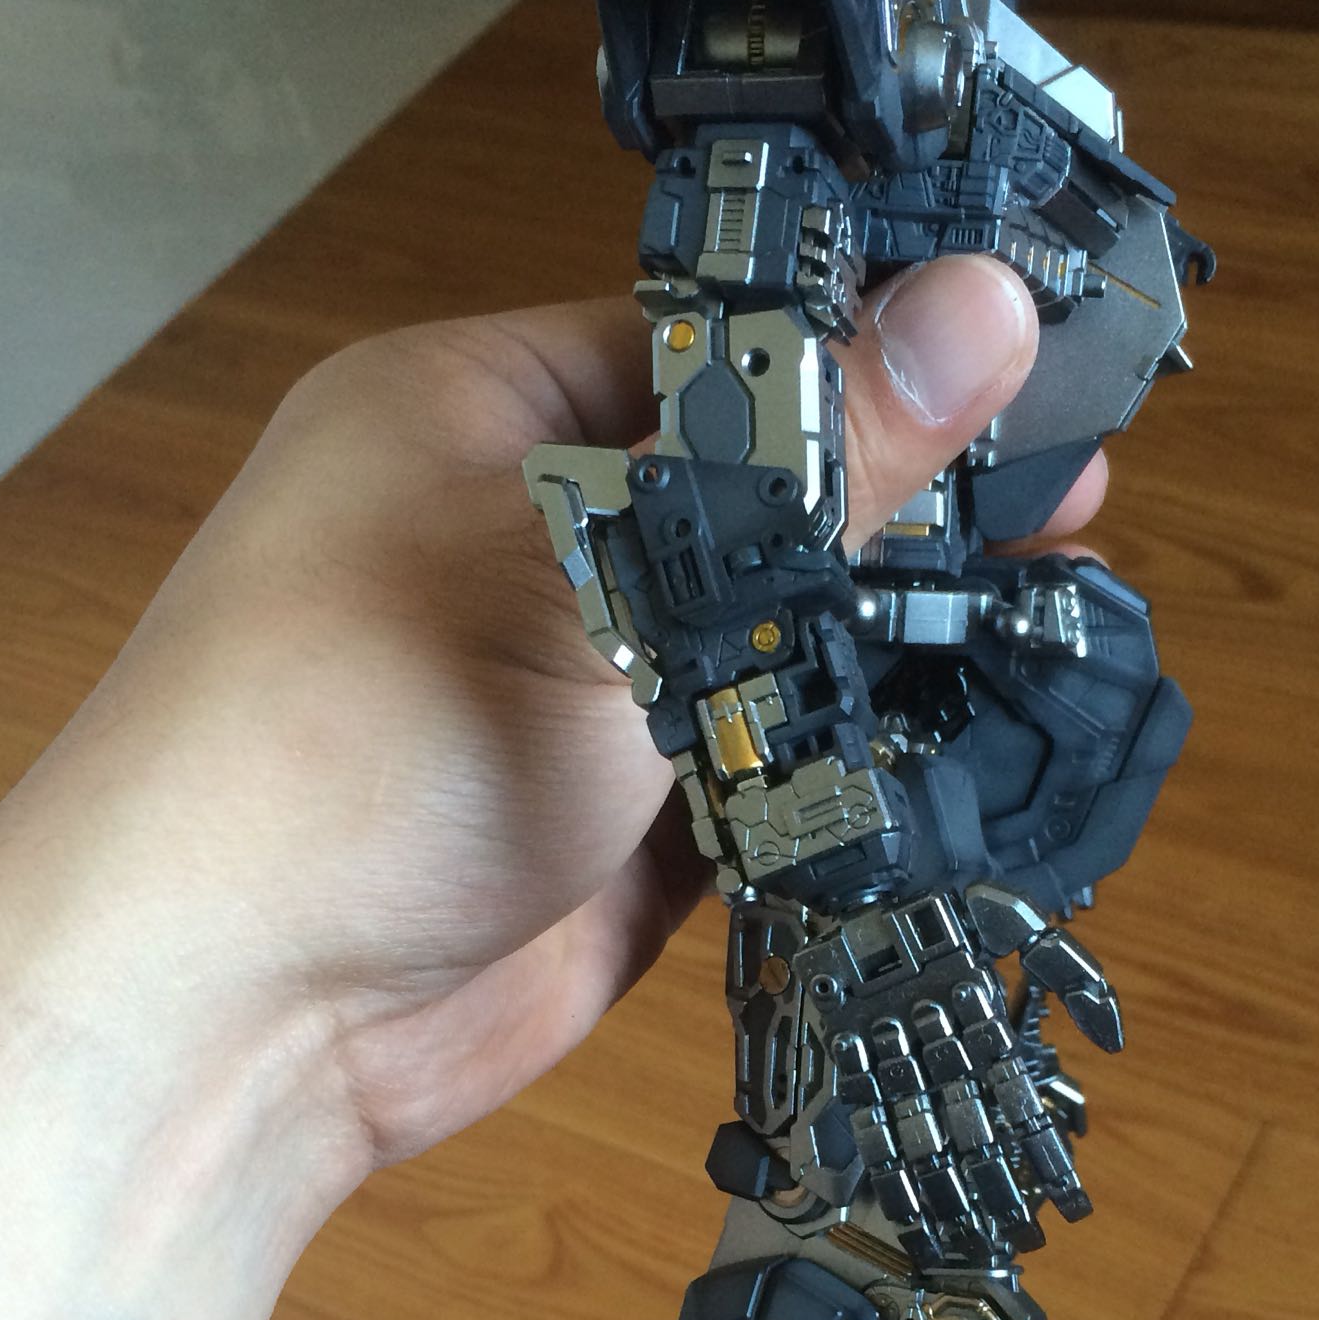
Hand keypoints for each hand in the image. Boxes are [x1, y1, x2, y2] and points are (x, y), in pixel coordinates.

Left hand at [19, 254, 1108, 1171]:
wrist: (237, 1017)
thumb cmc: (378, 730)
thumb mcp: (603, 575)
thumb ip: (802, 465)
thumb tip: (985, 302)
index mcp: (489, 410)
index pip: (711, 343)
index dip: (870, 350)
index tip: (1034, 360)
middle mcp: (534, 539)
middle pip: (754, 498)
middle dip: (906, 503)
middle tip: (1081, 497)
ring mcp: (578, 697)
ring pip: (768, 645)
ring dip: (892, 643)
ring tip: (1064, 609)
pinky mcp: (619, 835)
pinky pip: (761, 779)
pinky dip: (851, 771)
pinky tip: (980, 744)